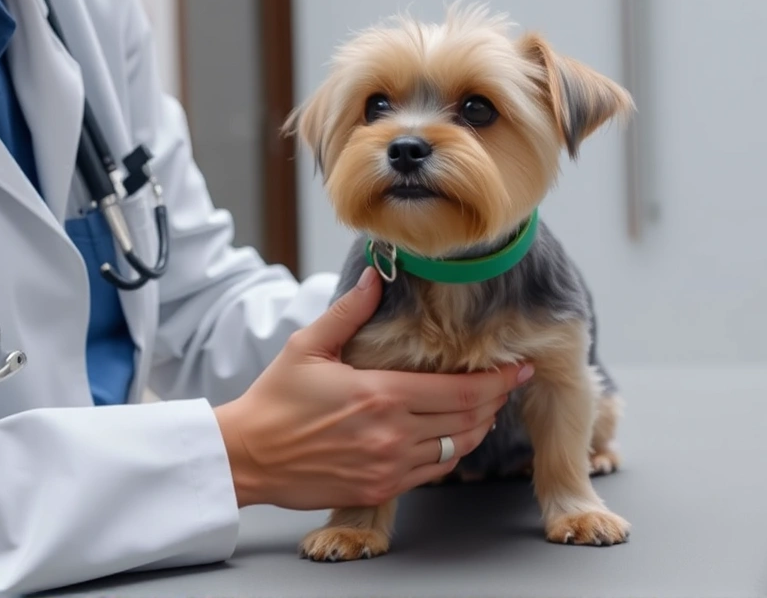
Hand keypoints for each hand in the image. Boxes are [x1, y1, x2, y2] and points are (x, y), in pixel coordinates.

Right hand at [214, 267, 532, 509]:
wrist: (248, 456)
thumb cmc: (274, 400)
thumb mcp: (309, 346)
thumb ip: (350, 311)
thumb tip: (375, 277)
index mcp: (380, 395)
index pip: (460, 391)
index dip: (498, 380)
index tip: (519, 368)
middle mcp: (391, 435)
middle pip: (468, 421)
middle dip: (496, 401)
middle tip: (509, 384)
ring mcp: (388, 466)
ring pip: (456, 449)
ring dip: (478, 428)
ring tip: (487, 408)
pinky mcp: (379, 489)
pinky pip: (432, 472)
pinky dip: (452, 453)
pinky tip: (453, 436)